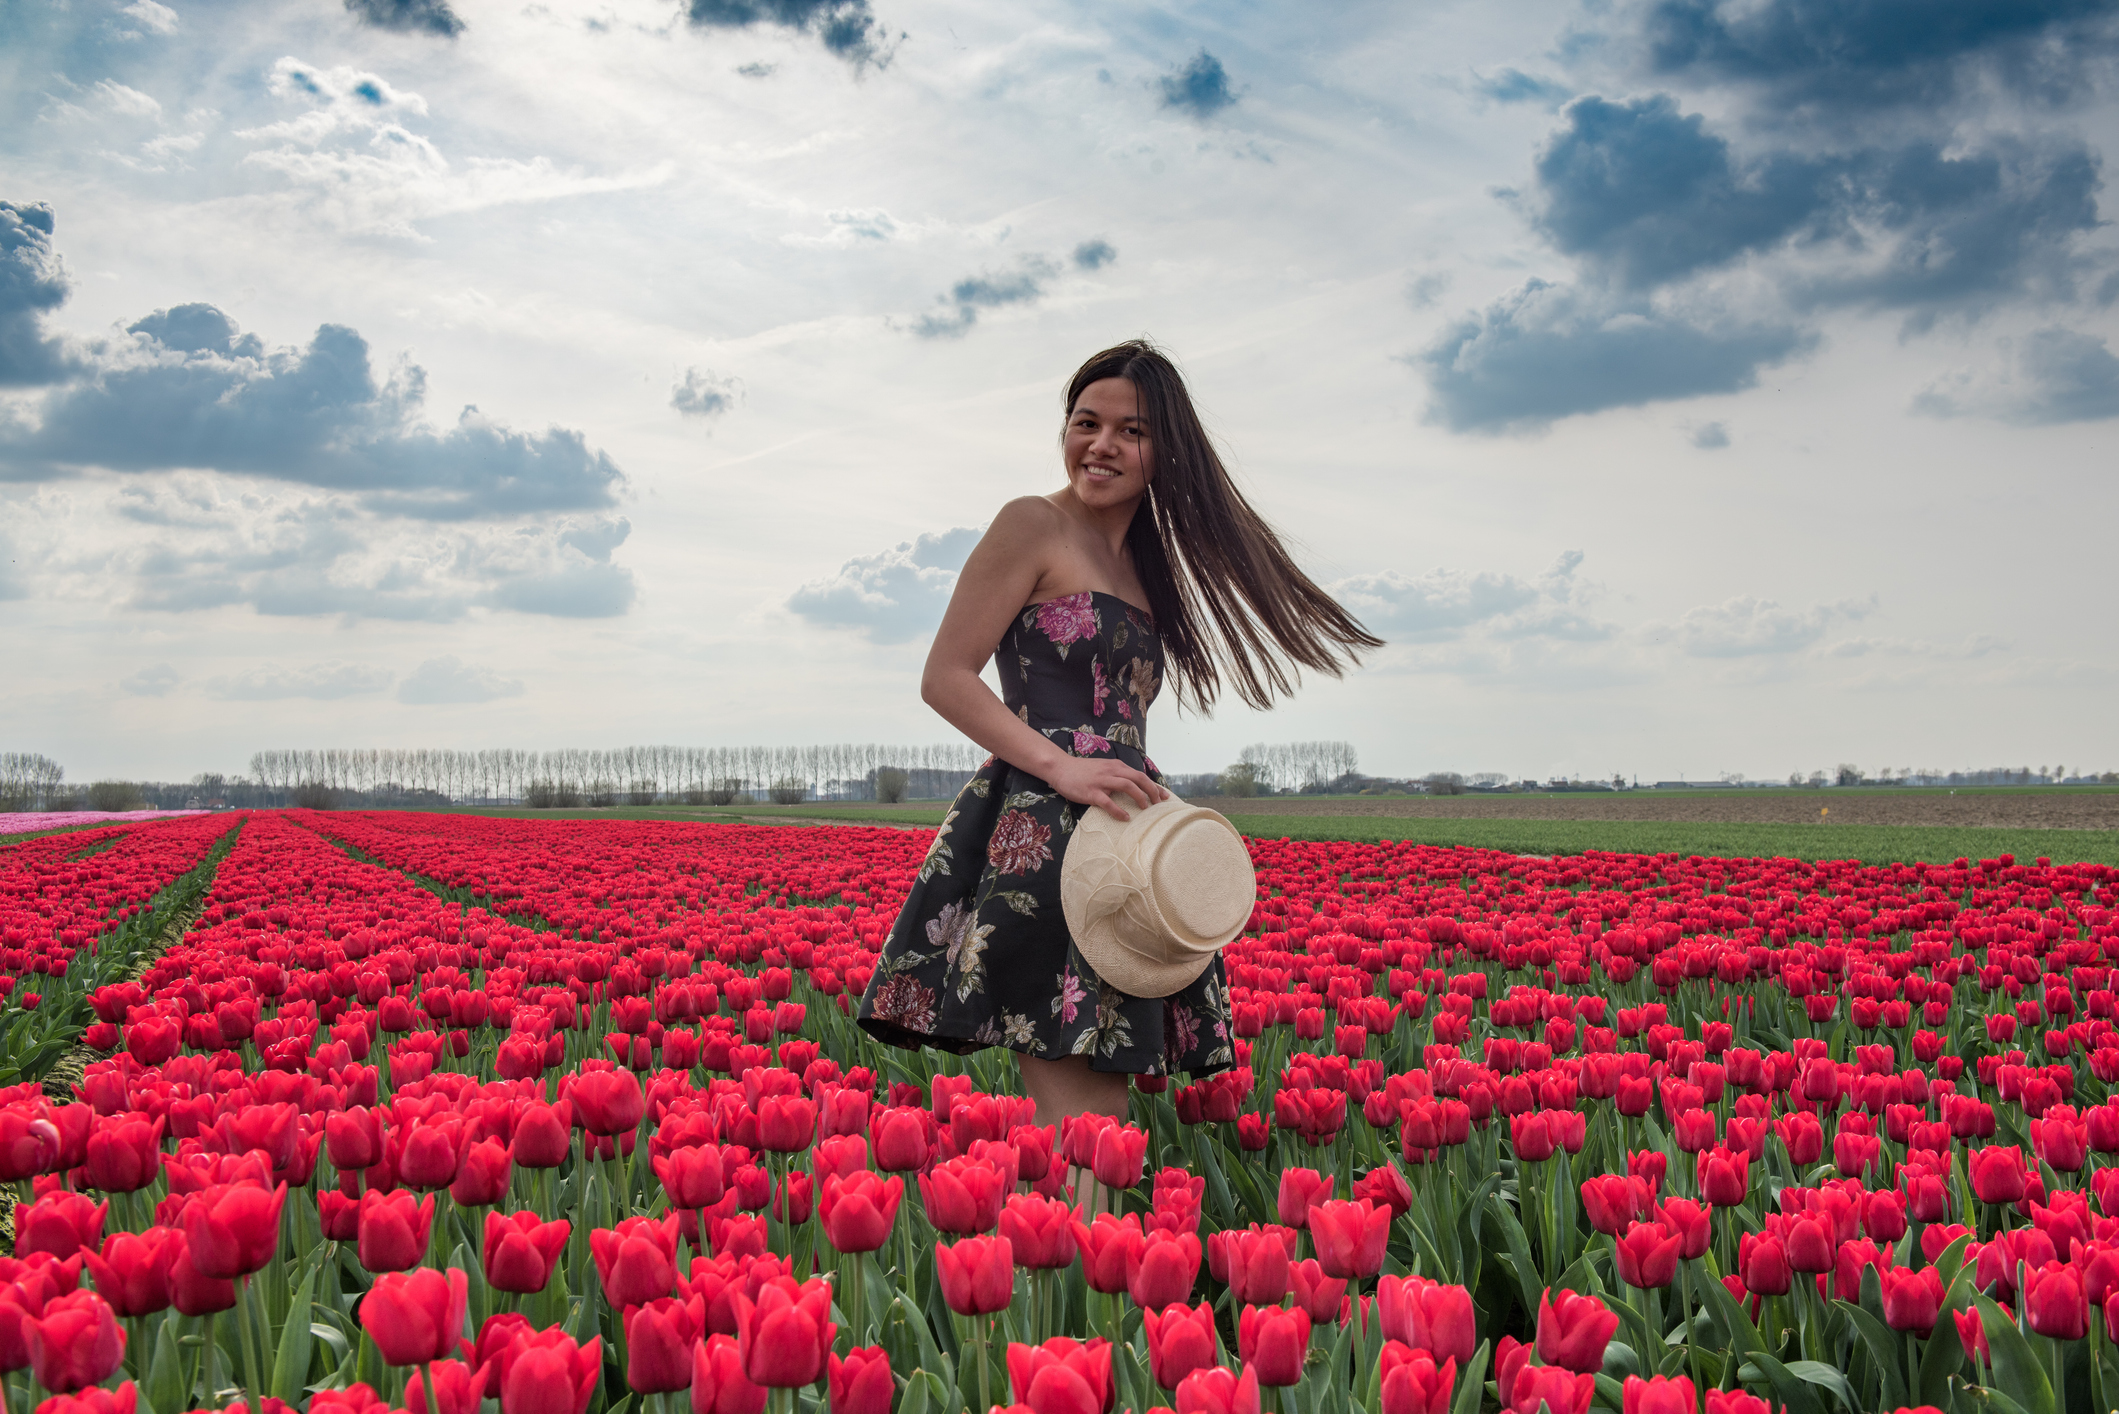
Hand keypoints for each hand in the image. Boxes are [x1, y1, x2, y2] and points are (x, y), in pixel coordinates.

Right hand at [1044, 755, 1168, 821]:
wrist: (1060, 768)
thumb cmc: (1082, 771)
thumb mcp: (1103, 768)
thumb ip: (1117, 775)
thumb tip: (1133, 787)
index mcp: (1116, 766)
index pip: (1140, 775)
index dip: (1154, 785)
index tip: (1164, 795)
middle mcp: (1112, 771)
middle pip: (1138, 778)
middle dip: (1152, 790)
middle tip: (1160, 803)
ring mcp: (1102, 781)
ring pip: (1128, 786)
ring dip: (1140, 797)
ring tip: (1146, 808)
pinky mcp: (1092, 792)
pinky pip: (1109, 802)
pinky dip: (1119, 811)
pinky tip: (1125, 818)